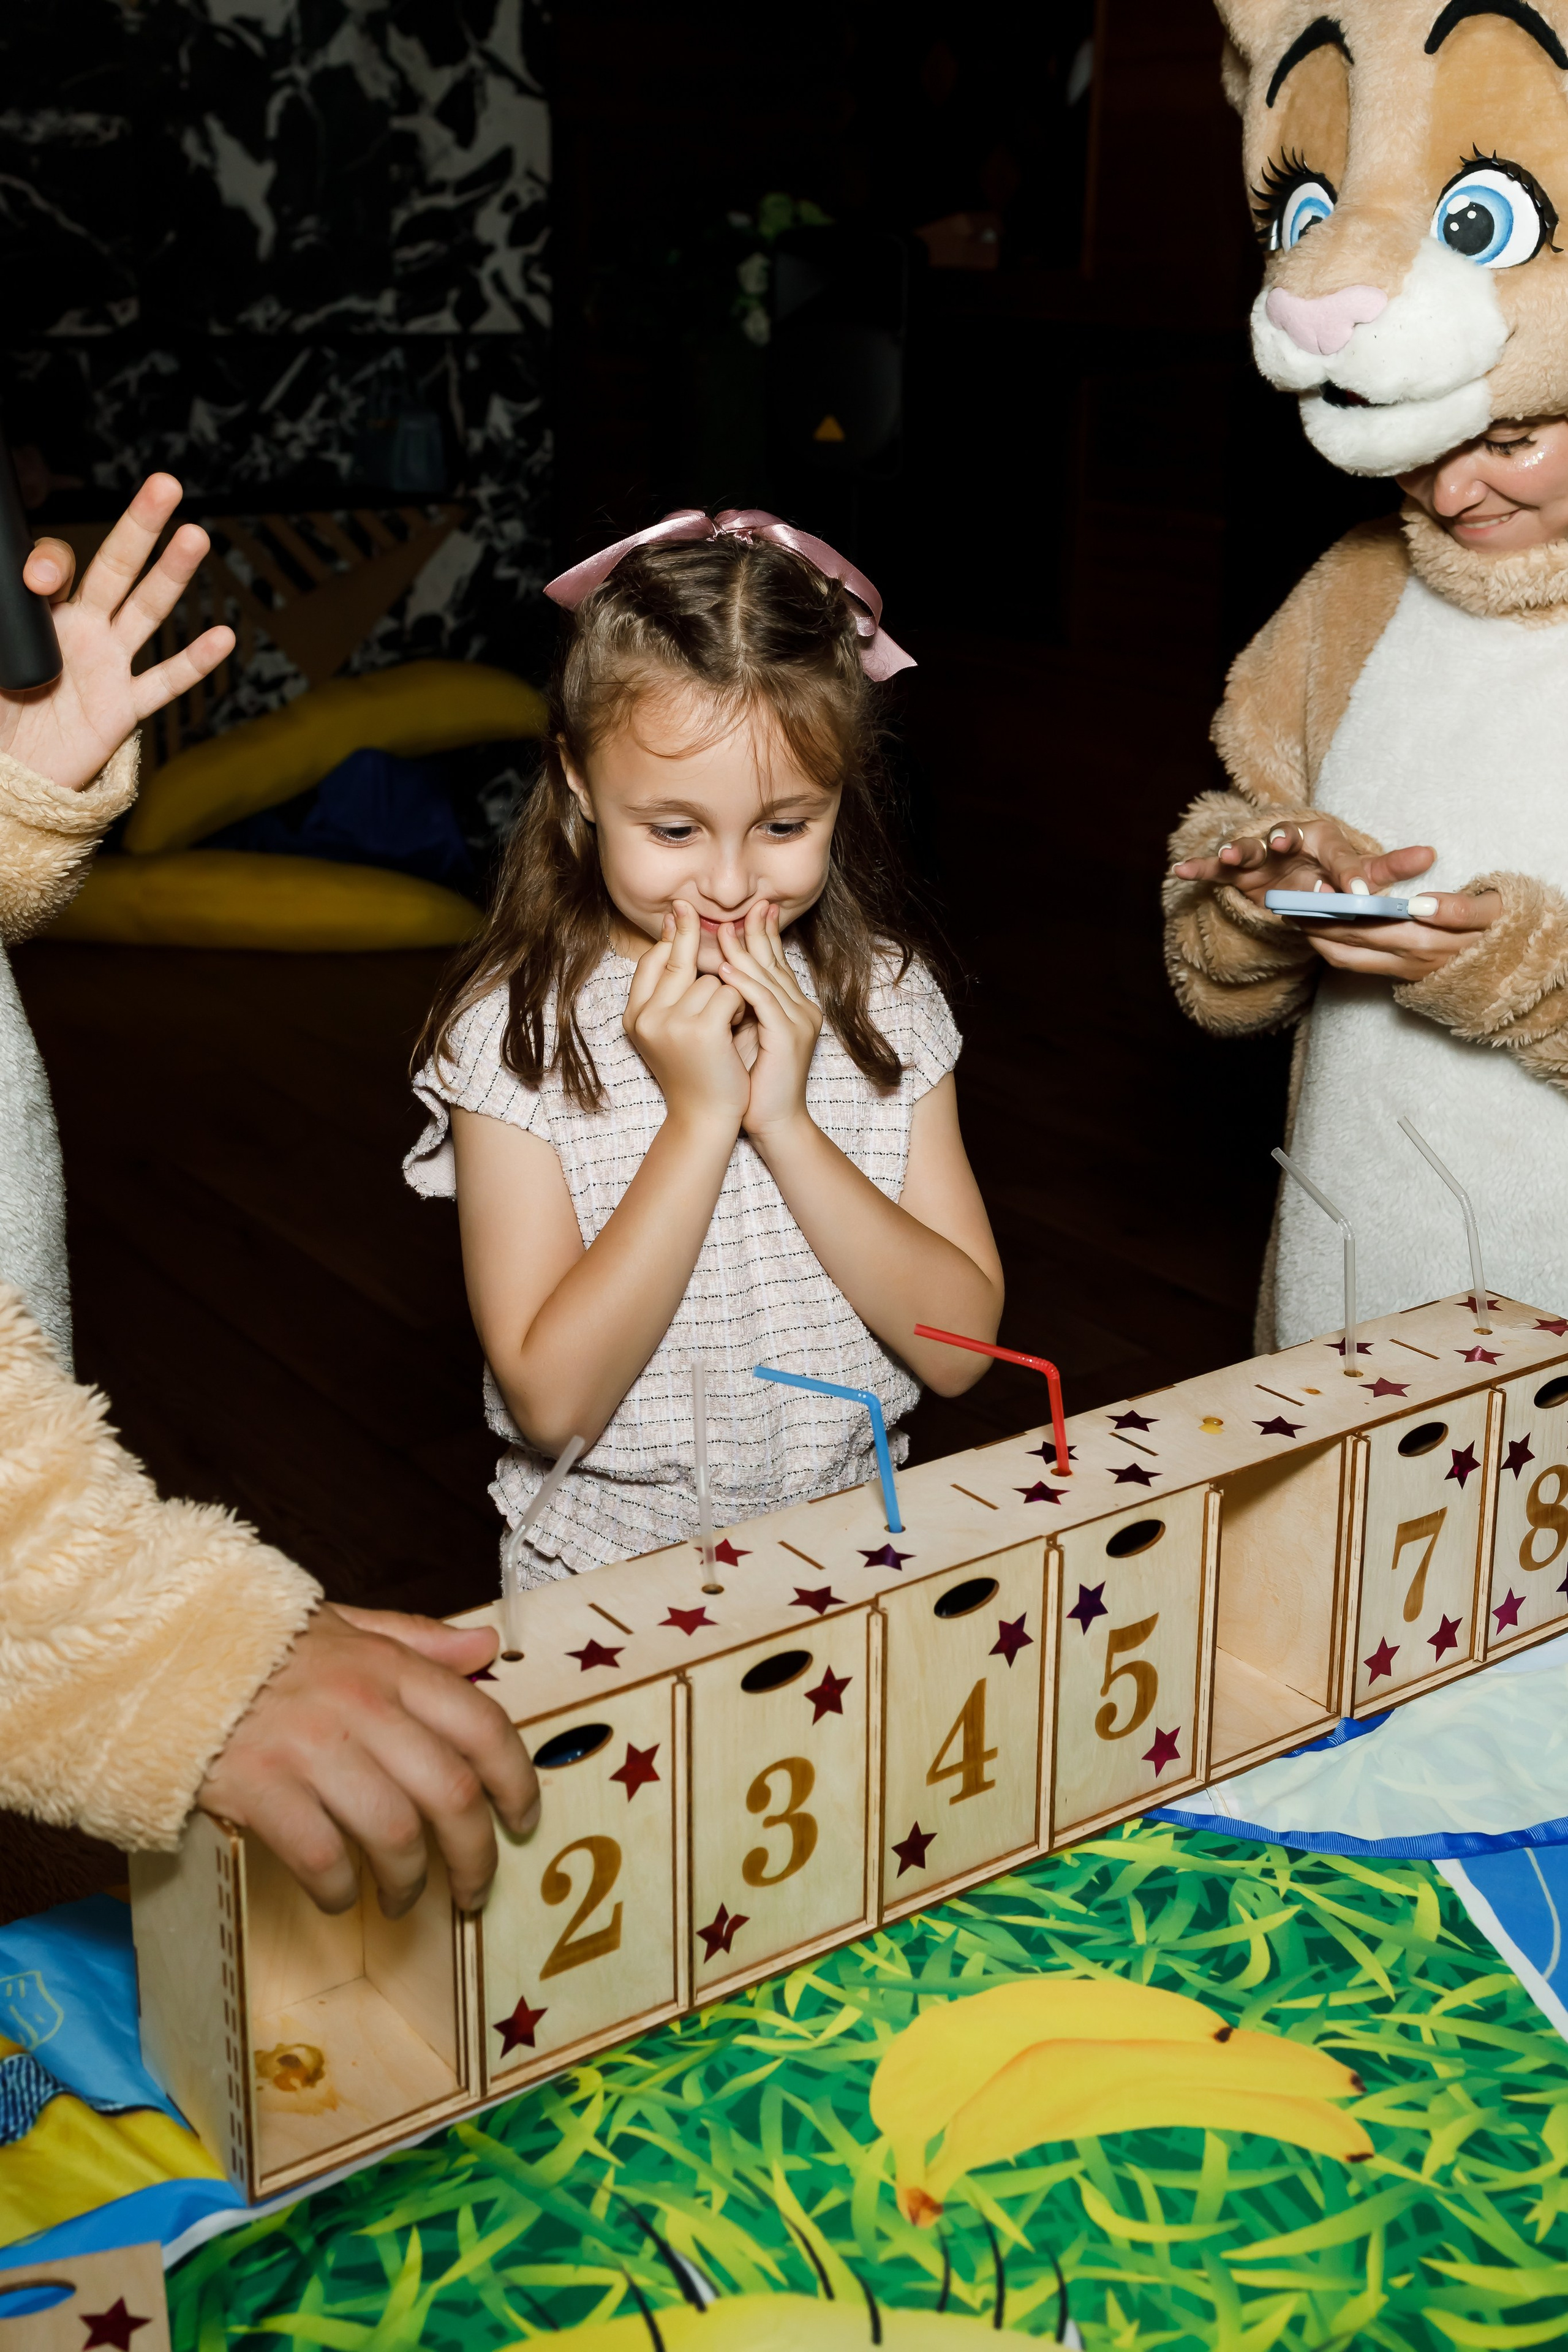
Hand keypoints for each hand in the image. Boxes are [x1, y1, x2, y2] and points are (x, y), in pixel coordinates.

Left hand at [4, 474, 233, 791]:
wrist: (8, 774)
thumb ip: (0, 627)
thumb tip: (14, 588)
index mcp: (44, 615)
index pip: (58, 568)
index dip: (49, 565)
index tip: (39, 582)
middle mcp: (83, 630)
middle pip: (117, 568)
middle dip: (140, 526)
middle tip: (164, 486)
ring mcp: (108, 666)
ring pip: (147, 611)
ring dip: (173, 575)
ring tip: (195, 537)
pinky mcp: (123, 708)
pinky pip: (164, 683)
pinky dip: (194, 662)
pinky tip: (222, 637)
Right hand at [197, 1603, 539, 1917]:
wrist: (159, 1655)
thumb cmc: (259, 1646)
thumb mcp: (345, 1626)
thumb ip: (418, 1640)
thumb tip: (488, 1646)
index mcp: (389, 1665)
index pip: (482, 1725)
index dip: (517, 1781)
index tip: (523, 1821)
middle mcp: (361, 1705)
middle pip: (450, 1794)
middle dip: (475, 1855)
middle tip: (474, 1889)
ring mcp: (309, 1748)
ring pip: (395, 1833)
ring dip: (409, 1882)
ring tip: (404, 1899)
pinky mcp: (260, 1788)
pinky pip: (323, 1857)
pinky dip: (340, 1889)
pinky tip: (339, 1896)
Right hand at [623, 897, 748, 1129]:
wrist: (706, 1118)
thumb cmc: (696, 1072)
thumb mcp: (672, 1032)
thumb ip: (670, 992)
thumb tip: (674, 937)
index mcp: (635, 1017)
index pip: (649, 964)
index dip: (666, 938)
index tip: (677, 914)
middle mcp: (647, 1018)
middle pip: (675, 960)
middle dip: (687, 931)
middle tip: (688, 906)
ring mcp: (672, 1023)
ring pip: (710, 978)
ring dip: (728, 993)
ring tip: (730, 1023)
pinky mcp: (701, 1030)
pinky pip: (729, 992)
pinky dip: (740, 1006)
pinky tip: (739, 1025)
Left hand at [715, 901, 823, 1140]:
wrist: (773, 1121)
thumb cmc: (753, 1083)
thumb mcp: (743, 1035)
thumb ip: (736, 1006)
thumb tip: (712, 977)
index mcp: (792, 1006)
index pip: (774, 962)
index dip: (761, 935)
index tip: (746, 910)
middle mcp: (801, 1008)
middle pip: (774, 961)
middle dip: (756, 932)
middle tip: (741, 905)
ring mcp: (798, 1021)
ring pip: (767, 977)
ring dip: (743, 951)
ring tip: (720, 930)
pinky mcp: (788, 1037)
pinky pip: (764, 1002)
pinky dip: (743, 983)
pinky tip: (724, 969)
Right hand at [1171, 815, 1434, 908]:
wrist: (1290, 862)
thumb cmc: (1325, 865)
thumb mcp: (1357, 867)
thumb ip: (1387, 867)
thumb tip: (1430, 855)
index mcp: (1321, 838)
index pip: (1336, 852)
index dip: (1345, 869)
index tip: (1357, 890)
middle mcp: (1287, 840)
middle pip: (1284, 838)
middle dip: (1282, 839)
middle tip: (1284, 840)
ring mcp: (1258, 855)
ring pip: (1248, 849)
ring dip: (1239, 849)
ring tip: (1232, 853)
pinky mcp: (1234, 872)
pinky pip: (1215, 870)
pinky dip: (1199, 869)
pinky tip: (1180, 870)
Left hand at [1299, 887, 1501, 981]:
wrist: (1507, 963)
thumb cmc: (1496, 925)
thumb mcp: (1489, 913)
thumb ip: (1460, 910)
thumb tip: (1421, 905)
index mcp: (1429, 940)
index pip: (1375, 924)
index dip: (1342, 908)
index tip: (1319, 886)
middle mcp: (1410, 960)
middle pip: (1351, 941)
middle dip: (1317, 920)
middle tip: (1289, 896)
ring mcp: (1400, 970)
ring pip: (1345, 957)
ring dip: (1316, 937)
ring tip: (1291, 912)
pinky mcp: (1395, 975)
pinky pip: (1353, 966)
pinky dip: (1328, 948)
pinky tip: (1312, 928)